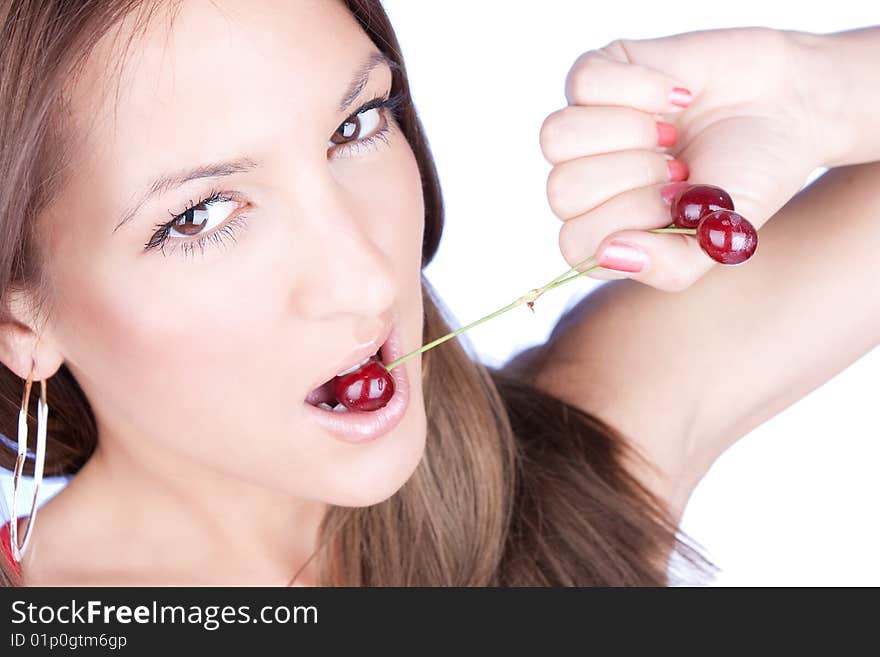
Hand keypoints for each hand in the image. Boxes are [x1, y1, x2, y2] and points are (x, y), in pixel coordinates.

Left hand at [541, 27, 824, 290]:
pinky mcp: (597, 76)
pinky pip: (585, 83)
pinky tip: (677, 96)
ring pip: (556, 137)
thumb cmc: (750, 176)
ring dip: (627, 133)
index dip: (626, 221)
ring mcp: (585, 128)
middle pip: (561, 190)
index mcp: (603, 231)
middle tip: (678, 167)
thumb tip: (610, 252)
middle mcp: (584, 183)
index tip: (676, 203)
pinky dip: (641, 88)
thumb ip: (670, 267)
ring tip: (669, 134)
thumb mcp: (722, 239)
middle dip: (633, 178)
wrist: (790, 105)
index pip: (573, 243)